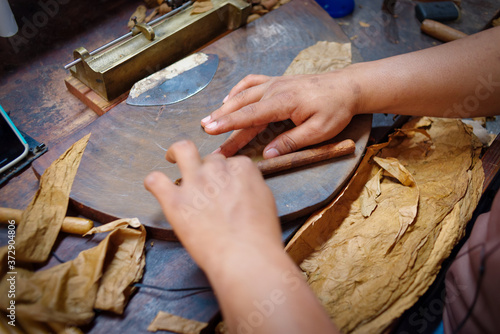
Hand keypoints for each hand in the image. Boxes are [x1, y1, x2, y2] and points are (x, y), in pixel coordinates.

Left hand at [144, 140, 282, 272]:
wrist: (245, 258)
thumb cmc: (259, 237)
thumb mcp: (266, 201)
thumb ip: (250, 186)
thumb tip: (240, 185)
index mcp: (242, 169)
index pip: (231, 162)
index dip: (226, 174)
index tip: (224, 185)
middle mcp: (217, 170)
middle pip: (209, 160)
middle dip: (207, 169)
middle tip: (205, 187)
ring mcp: (195, 183)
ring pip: (182, 150)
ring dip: (176, 153)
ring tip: (172, 159)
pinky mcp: (175, 201)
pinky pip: (155, 180)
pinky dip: (153, 181)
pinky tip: (156, 187)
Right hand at [201, 71, 360, 158]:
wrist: (348, 87)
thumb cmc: (336, 109)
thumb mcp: (319, 131)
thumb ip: (292, 142)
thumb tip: (267, 154)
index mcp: (283, 102)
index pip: (250, 115)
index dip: (228, 124)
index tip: (211, 130)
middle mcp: (275, 90)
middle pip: (242, 106)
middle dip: (221, 117)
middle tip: (204, 130)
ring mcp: (275, 83)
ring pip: (244, 94)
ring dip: (225, 106)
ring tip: (210, 118)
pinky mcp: (278, 81)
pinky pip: (252, 82)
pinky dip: (238, 90)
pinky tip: (229, 99)